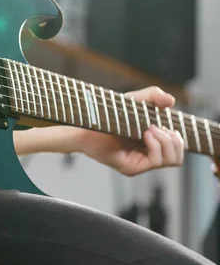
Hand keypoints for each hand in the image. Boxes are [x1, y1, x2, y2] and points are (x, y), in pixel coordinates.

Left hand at [66, 86, 184, 175]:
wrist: (86, 122)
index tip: (165, 124)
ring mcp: (140, 163)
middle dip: (174, 140)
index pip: (177, 150)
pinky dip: (155, 144)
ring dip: (165, 141)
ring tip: (149, 129)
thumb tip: (171, 100)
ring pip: (171, 160)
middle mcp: (147, 157)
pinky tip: (145, 133)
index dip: (177, 137)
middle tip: (156, 127)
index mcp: (151, 144)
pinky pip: (155, 161)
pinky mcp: (131, 168)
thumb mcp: (133, 100)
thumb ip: (152, 96)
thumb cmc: (109, 113)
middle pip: (177, 157)